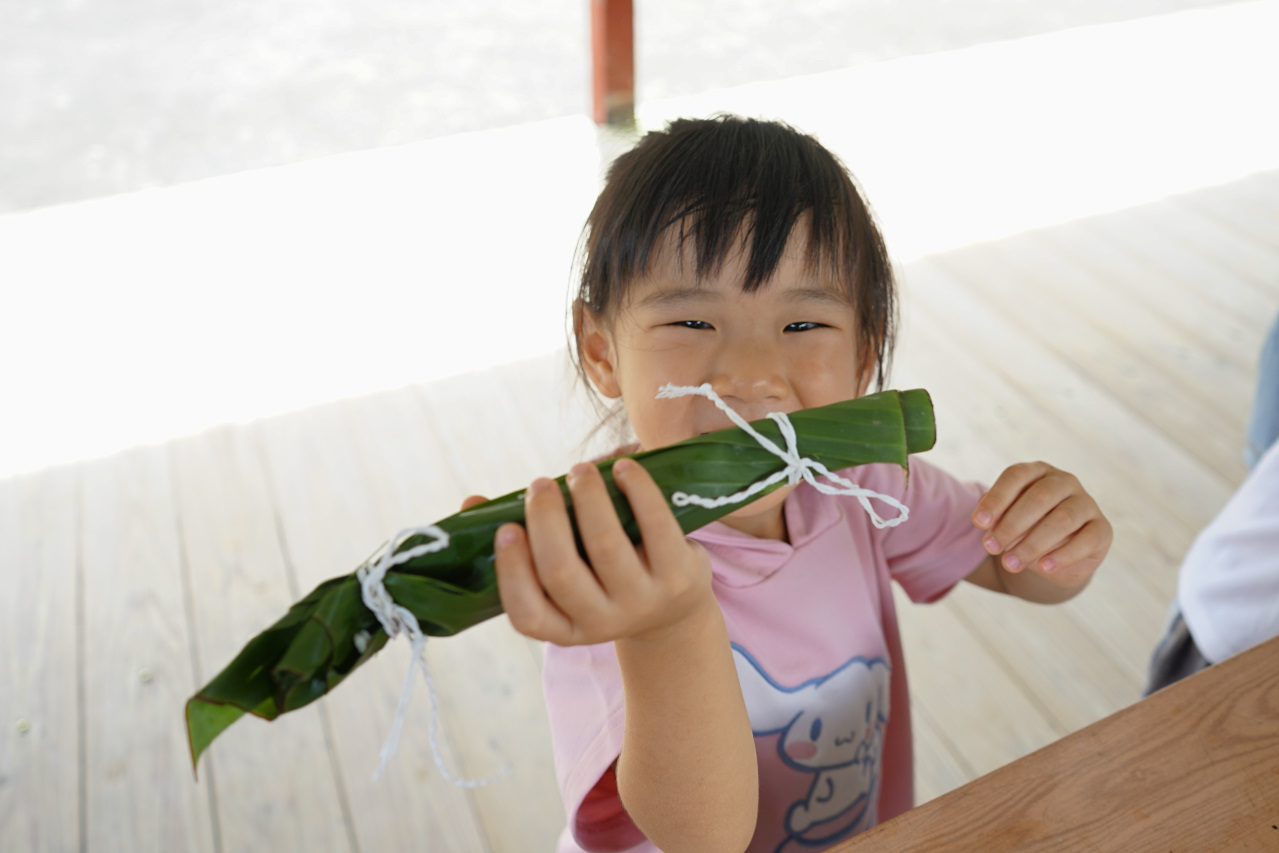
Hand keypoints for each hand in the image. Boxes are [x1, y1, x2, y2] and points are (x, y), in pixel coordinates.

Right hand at [491, 458, 715, 645]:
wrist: (673, 611)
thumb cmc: (600, 579)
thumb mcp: (566, 574)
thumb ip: (521, 541)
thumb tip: (471, 503)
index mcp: (564, 628)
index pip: (528, 613)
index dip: (512, 571)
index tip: (505, 527)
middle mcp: (601, 622)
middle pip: (563, 573)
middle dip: (546, 521)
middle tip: (538, 485)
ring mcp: (642, 602)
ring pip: (607, 546)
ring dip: (588, 498)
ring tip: (580, 470)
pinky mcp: (678, 577)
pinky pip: (655, 527)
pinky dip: (637, 490)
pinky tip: (623, 468)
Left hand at [972, 461, 1111, 589]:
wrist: (1055, 557)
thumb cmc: (1024, 529)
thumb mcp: (1005, 520)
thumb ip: (996, 517)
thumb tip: (986, 521)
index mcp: (1037, 471)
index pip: (1016, 476)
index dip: (996, 499)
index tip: (979, 523)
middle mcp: (1064, 481)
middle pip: (1039, 497)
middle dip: (1011, 525)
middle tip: (991, 548)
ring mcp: (1087, 503)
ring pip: (1063, 519)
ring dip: (1033, 544)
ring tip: (1010, 564)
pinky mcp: (1102, 529)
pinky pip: (1086, 540)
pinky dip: (1063, 555)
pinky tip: (1044, 567)